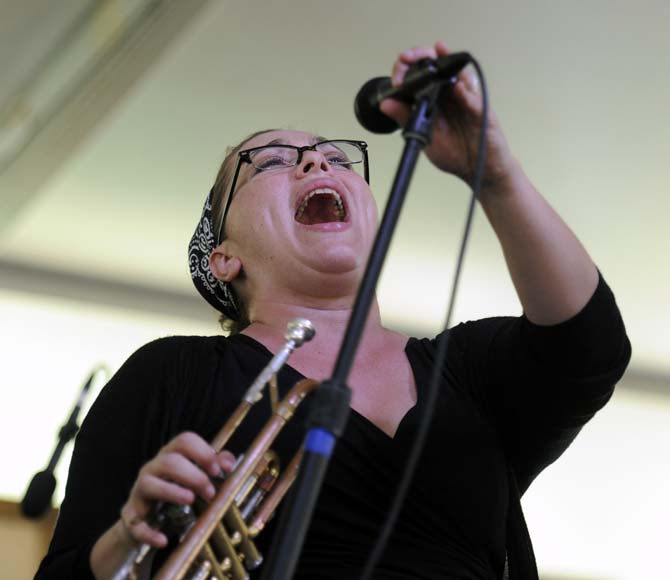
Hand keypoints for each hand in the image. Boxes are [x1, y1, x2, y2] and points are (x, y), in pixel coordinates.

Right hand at [119, 432, 234, 547]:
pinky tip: (163, 540)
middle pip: (169, 461)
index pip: (184, 440)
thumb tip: (228, 464)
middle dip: (193, 476)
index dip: (203, 452)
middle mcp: (153, 468)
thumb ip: (215, 465)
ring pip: (148, 483)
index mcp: (171, 454)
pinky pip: (135, 523)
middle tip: (210, 493)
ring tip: (190, 500)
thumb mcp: (197, 475)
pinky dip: (148, 532)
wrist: (149, 519)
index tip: (217, 470)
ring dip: (171, 492)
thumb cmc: (178, 490)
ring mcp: (139, 490)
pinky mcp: (131, 515)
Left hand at [380, 41, 514, 188]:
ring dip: (447, 63)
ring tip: (437, 52)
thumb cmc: (455, 154)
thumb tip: (385, 103)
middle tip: (409, 57)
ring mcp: (467, 101)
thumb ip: (407, 118)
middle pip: (439, 66)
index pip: (421, 75)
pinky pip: (474, 99)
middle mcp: (451, 95)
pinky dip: (466, 92)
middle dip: (424, 56)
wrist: (477, 170)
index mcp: (435, 100)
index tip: (398, 74)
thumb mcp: (425, 136)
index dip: (409, 68)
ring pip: (459, 75)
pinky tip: (457, 87)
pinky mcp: (482, 112)